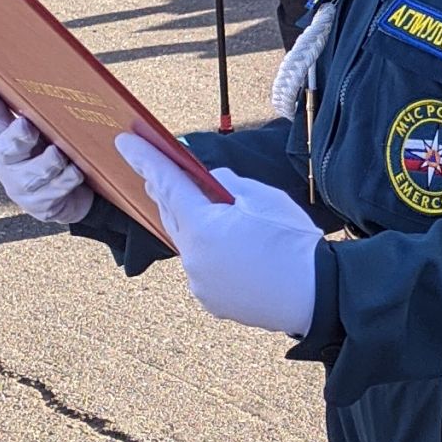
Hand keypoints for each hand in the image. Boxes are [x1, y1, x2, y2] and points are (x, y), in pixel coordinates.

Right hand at [0, 76, 91, 226]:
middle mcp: (8, 160)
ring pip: (32, 174)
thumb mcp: (53, 127)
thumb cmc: (60, 150)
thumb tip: (68, 73)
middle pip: (7, 147)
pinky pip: (52, 192)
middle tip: (27, 127)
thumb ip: (50, 108)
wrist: (75, 195)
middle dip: (18, 137)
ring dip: (49, 163)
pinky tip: (76, 173)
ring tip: (60, 155)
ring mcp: (20, 185)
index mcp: (7, 134)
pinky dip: (66, 181)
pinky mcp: (38, 205)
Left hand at [116, 133, 319, 337]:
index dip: (143, 159)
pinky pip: (200, 267)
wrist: (317, 295)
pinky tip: (231, 250)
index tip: (124, 141)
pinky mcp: (210, 300)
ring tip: (214, 215)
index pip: (166, 183)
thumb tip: (209, 183)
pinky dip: (207, 253)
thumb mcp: (264, 198)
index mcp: (203, 226)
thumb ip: (227, 186)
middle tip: (158, 171)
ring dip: (192, 225)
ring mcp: (199, 282)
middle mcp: (192, 256)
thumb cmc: (293, 242)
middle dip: (167, 191)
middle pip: (171, 214)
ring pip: (186, 243)